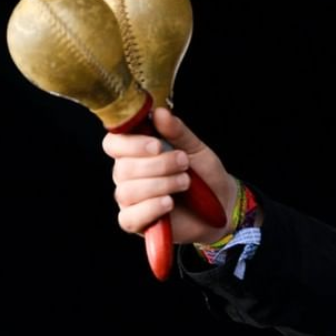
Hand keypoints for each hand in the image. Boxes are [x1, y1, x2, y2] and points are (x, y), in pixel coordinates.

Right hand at [102, 107, 237, 244]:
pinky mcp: (137, 223)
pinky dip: (150, 208)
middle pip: (123, 168)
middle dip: (157, 165)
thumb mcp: (196, 149)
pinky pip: (129, 217)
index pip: (113, 143)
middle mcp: (127, 175)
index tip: (157, 145)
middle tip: (184, 163)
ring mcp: (130, 201)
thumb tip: (159, 112)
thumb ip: (177, 132)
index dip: (130, 144)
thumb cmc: (204, 175)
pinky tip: (169, 203)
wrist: (222, 206)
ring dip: (160, 185)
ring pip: (127, 192)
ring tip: (185, 182)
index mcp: (135, 152)